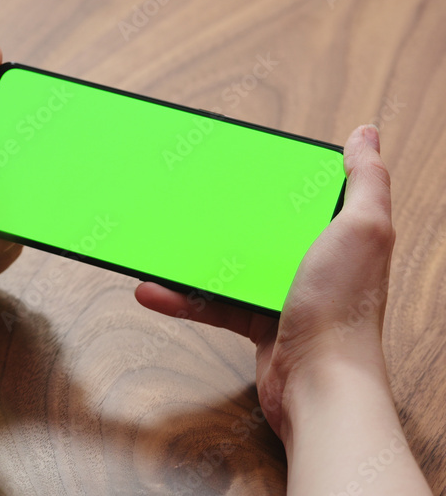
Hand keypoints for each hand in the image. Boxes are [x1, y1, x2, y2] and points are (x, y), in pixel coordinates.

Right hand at [135, 125, 431, 493]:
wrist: (319, 386)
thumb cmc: (343, 311)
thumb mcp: (363, 230)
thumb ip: (366, 180)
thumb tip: (366, 133)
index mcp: (339, 234)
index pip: (304, 193)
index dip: (276, 174)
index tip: (240, 158)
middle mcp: (314, 261)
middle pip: (262, 224)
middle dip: (223, 211)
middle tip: (187, 192)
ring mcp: (283, 293)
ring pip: (230, 263)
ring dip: (192, 255)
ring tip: (158, 239)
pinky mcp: (256, 323)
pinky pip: (212, 303)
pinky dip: (182, 298)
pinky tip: (153, 290)